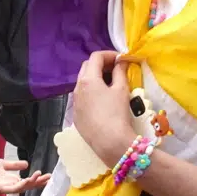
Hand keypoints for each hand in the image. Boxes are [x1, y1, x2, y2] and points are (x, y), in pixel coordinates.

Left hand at [0, 157, 50, 194]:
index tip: (48, 175)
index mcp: (11, 180)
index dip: (38, 179)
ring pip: (22, 188)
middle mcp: (10, 186)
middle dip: (39, 182)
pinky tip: (28, 180)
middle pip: (28, 186)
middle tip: (49, 177)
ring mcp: (5, 188)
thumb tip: (27, 164)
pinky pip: (13, 189)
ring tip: (41, 176)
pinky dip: (21, 185)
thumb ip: (14, 165)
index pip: (28, 182)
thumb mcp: (3, 164)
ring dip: (32, 183)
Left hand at [72, 50, 135, 166]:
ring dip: (96, 78)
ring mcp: (74, 101)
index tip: (122, 59)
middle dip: (101, 64)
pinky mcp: (76, 114)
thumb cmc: (117, 113)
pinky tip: (104, 100)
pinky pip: (82, 97)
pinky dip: (92, 92)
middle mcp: (77, 88)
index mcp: (88, 79)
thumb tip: (121, 62)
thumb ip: (120, 72)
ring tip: (112, 83)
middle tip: (117, 69)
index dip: (109, 55)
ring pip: (83, 83)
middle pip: (86, 68)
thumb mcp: (122, 90)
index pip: (95, 57)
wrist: (108, 141)